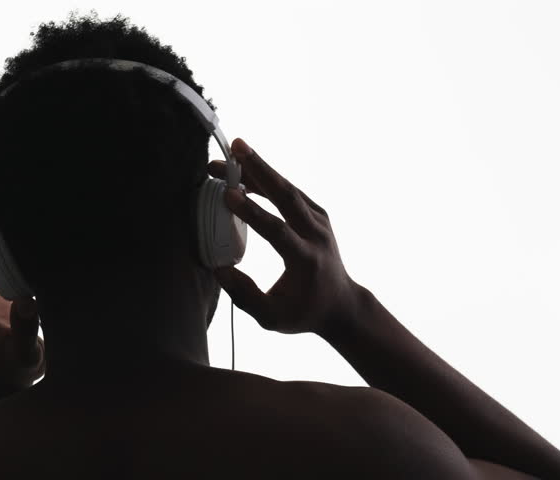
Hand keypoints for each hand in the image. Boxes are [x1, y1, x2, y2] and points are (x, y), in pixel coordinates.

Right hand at [208, 138, 363, 334]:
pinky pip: (292, 192)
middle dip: (261, 169)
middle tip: (235, 147)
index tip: (227, 193)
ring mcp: (320, 222)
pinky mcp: (318, 215)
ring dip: (262, 168)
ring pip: (290, 188)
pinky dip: (270, 180)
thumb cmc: (304, 312)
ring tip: (234, 152)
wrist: (341, 303)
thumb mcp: (271, 318)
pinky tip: (248, 171)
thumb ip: (244, 296)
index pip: (278, 230)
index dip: (252, 211)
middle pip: (288, 196)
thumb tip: (218, 269)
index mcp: (306, 260)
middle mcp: (316, 235)